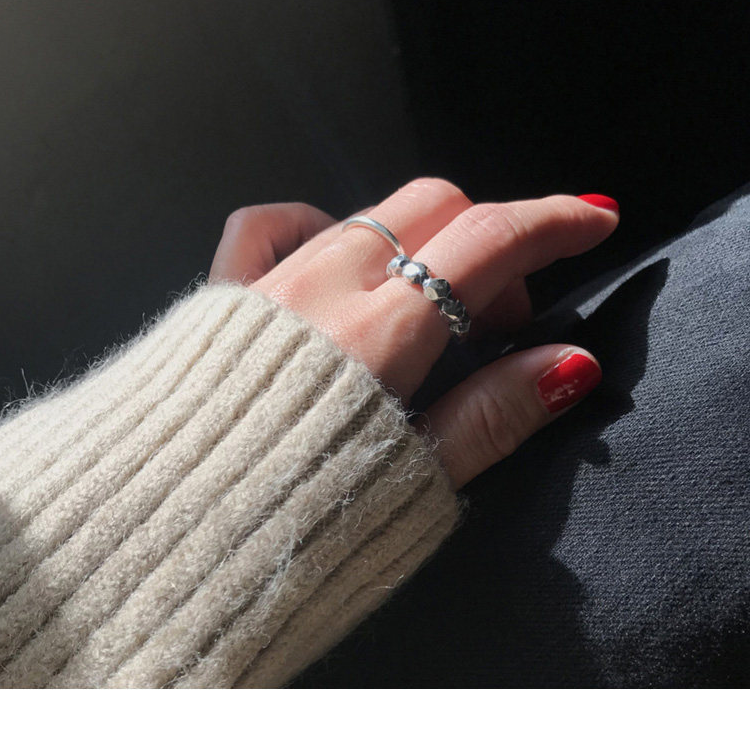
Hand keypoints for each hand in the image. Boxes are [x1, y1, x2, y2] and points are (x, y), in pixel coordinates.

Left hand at [209, 179, 618, 488]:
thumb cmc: (285, 526)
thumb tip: (568, 363)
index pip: (488, 241)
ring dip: (420, 244)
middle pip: (434, 210)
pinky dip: (317, 228)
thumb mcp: (413, 479)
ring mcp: (267, 280)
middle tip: (501, 321)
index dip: (554, 220)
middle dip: (488, 246)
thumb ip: (494, 412)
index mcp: (380, 333)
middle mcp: (323, 285)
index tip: (594, 217)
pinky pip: (270, 226)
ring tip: (424, 313)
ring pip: (368, 215)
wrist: (155, 540)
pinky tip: (333, 263)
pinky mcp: (221, 291)